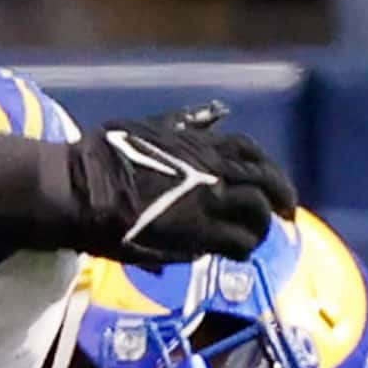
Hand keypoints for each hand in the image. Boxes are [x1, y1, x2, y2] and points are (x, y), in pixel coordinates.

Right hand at [73, 105, 296, 266]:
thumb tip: (218, 112)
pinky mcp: (198, 234)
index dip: (270, 169)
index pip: (253, 153)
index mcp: (204, 143)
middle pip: (266, 184)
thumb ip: (188, 121)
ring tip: (254, 239)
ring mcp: (209, 203)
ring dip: (261, 228)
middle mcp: (215, 170)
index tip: (273, 183)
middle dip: (280, 199)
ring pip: (257, 217)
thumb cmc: (106, 156)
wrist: (83, 191)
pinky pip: (236, 243)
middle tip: (284, 216)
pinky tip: (237, 254)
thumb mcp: (152, 125)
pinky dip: (242, 248)